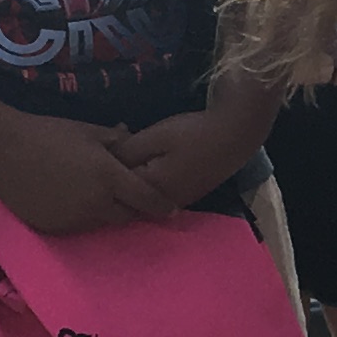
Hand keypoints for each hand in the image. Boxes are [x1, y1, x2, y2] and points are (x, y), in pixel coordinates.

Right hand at [0, 115, 171, 235]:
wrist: (3, 151)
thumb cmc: (48, 134)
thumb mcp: (88, 131)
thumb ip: (117, 140)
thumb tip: (136, 139)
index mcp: (109, 178)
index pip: (147, 200)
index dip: (162, 206)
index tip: (172, 210)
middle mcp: (96, 204)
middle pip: (127, 216)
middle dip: (132, 209)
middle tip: (129, 197)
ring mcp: (74, 219)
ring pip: (102, 223)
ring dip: (106, 213)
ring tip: (97, 195)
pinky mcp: (54, 228)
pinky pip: (77, 226)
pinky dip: (81, 217)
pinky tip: (71, 199)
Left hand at [118, 102, 269, 213]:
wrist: (235, 134)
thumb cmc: (192, 133)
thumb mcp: (153, 137)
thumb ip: (126, 152)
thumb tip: (103, 164)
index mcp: (152, 189)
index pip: (115, 187)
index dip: (105, 167)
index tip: (101, 149)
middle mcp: (164, 203)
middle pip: (130, 195)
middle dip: (119, 175)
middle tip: (114, 149)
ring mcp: (179, 200)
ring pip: (145, 194)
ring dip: (135, 177)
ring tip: (130, 152)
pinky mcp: (189, 193)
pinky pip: (160, 191)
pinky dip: (150, 178)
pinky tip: (151, 161)